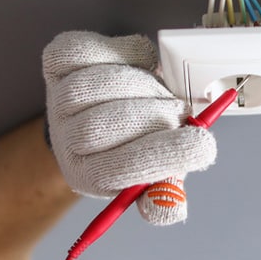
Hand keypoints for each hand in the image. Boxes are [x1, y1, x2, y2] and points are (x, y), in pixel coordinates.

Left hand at [43, 31, 216, 224]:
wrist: (103, 112)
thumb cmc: (133, 144)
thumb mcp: (153, 177)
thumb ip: (165, 194)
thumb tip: (171, 209)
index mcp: (87, 174)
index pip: (120, 169)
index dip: (164, 155)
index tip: (202, 145)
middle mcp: (66, 138)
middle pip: (103, 124)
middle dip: (154, 115)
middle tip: (179, 115)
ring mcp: (58, 98)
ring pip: (99, 84)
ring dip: (143, 84)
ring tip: (159, 94)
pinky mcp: (58, 62)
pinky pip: (88, 50)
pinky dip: (122, 51)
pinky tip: (138, 63)